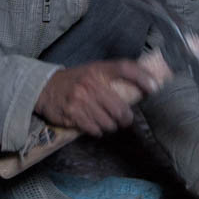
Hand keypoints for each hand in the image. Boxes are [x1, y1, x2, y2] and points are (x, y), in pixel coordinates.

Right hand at [35, 60, 162, 136]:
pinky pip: (94, 129)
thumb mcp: (93, 71)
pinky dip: (97, 130)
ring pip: (108, 122)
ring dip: (110, 126)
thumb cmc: (75, 81)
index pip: (125, 68)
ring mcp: (81, 100)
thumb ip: (113, 77)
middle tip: (124, 120)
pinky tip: (94, 125)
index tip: (154, 88)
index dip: (142, 77)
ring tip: (106, 122)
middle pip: (120, 108)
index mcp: (98, 69)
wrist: (44, 89)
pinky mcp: (72, 114)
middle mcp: (90, 83)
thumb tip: (143, 87)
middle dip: (125, 119)